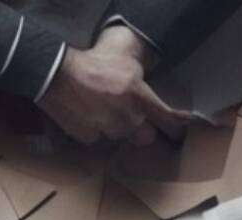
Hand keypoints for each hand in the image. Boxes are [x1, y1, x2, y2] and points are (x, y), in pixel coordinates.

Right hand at [39, 24, 192, 146]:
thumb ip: (141, 71)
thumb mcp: (123, 57)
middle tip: (130, 115)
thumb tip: (155, 72)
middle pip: (145, 135)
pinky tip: (87, 114)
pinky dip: (96, 130)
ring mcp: (107, 130)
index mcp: (138, 95)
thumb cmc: (91, 62)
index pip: (167, 117)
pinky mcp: (89, 138)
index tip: (186, 125)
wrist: (55, 74)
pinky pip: (99, 140)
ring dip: (117, 128)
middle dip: (141, 128)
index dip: (179, 124)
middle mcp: (127, 117)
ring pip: (121, 137)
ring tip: (103, 108)